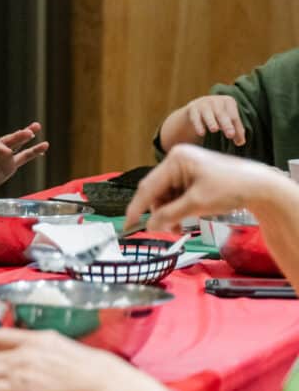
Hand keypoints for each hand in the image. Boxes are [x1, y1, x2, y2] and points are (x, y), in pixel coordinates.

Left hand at [0, 122, 47, 197]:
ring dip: (27, 138)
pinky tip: (43, 146)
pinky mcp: (9, 166)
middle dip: (18, 136)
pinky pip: (23, 158)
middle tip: (29, 131)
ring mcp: (4, 156)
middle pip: (9, 139)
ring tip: (37, 127)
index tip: (6, 152)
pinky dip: (33, 152)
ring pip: (18, 145)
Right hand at [126, 144, 283, 232]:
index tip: (128, 224)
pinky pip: (177, 194)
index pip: (148, 185)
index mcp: (175, 159)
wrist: (261, 187)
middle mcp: (178, 160)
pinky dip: (178, 208)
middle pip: (157, 190)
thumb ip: (169, 215)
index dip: (137, 207)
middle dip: (159, 212)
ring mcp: (186, 168)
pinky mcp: (194, 176)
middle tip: (164, 230)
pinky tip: (184, 219)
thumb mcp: (196, 204)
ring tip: (178, 227)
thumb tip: (149, 226)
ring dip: (170, 212)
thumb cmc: (230, 189)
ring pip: (167, 195)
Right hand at [181, 96, 245, 145]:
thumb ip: (235, 129)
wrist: (196, 110)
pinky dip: (198, 125)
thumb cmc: (216, 117)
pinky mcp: (192, 108)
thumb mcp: (226, 120)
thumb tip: (240, 142)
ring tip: (215, 130)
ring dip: (211, 121)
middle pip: (222, 113)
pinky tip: (201, 133)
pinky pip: (195, 117)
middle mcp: (215, 100)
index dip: (237, 128)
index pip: (234, 116)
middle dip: (226, 124)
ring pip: (207, 113)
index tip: (239, 142)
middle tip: (230, 135)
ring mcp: (203, 103)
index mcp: (228, 101)